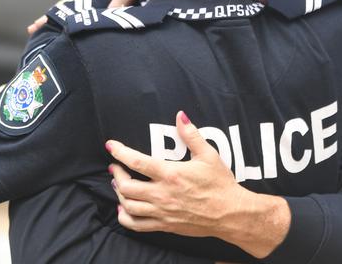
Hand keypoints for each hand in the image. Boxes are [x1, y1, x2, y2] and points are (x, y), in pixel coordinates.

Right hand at [26, 0, 144, 33]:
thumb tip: (111, 11)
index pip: (73, 2)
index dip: (59, 13)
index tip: (43, 23)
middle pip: (67, 3)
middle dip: (50, 16)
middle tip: (32, 29)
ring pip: (72, 4)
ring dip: (57, 15)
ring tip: (39, 28)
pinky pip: (81, 4)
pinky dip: (69, 12)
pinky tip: (63, 22)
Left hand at [107, 111, 245, 237]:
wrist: (230, 213)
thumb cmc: (220, 183)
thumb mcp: (208, 154)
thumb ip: (191, 134)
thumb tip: (180, 116)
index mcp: (171, 174)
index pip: (137, 162)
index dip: (120, 152)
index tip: (111, 146)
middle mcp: (162, 194)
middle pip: (126, 186)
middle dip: (116, 174)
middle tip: (116, 167)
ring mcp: (162, 212)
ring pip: (128, 206)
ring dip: (119, 194)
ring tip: (119, 185)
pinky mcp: (164, 225)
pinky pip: (137, 225)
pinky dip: (125, 217)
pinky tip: (124, 209)